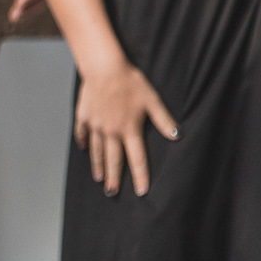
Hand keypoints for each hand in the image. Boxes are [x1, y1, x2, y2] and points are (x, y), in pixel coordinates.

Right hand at [73, 60, 177, 197]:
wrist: (103, 68)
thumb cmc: (129, 82)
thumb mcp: (152, 100)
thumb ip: (163, 120)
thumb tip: (177, 135)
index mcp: (130, 129)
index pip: (137, 158)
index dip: (140, 176)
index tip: (141, 191)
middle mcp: (112, 131)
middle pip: (113, 159)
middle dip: (113, 178)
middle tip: (112, 192)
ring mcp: (96, 124)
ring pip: (97, 150)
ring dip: (98, 165)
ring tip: (98, 178)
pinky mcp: (84, 115)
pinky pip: (83, 133)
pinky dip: (84, 142)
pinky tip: (84, 148)